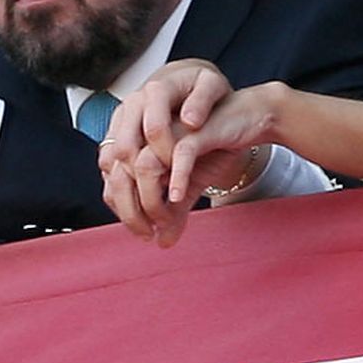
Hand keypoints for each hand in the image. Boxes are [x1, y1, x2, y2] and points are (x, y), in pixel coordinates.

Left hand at [99, 59, 277, 246]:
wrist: (248, 119)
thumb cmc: (213, 147)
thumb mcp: (191, 184)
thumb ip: (174, 211)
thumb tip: (163, 243)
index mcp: (140, 143)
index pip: (114, 181)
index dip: (124, 210)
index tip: (143, 232)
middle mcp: (149, 134)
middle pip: (122, 175)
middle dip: (132, 211)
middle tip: (150, 232)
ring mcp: (171, 130)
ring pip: (144, 166)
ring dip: (151, 199)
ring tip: (166, 218)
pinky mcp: (197, 130)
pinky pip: (180, 154)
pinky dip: (177, 178)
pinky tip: (179, 197)